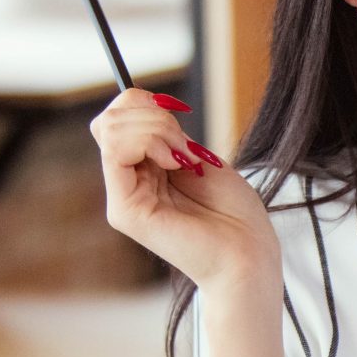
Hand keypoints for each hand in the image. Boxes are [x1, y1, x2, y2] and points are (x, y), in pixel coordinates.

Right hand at [88, 88, 275, 297]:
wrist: (248, 254)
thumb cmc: (235, 214)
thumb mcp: (197, 158)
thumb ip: (166, 136)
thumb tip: (143, 102)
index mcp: (143, 173)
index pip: (117, 120)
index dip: (143, 102)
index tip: (179, 110)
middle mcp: (126, 186)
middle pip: (108, 121)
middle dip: (151, 114)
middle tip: (186, 142)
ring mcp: (122, 199)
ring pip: (110, 130)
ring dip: (155, 128)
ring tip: (184, 156)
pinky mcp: (124, 211)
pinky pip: (115, 152)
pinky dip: (148, 142)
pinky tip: (174, 162)